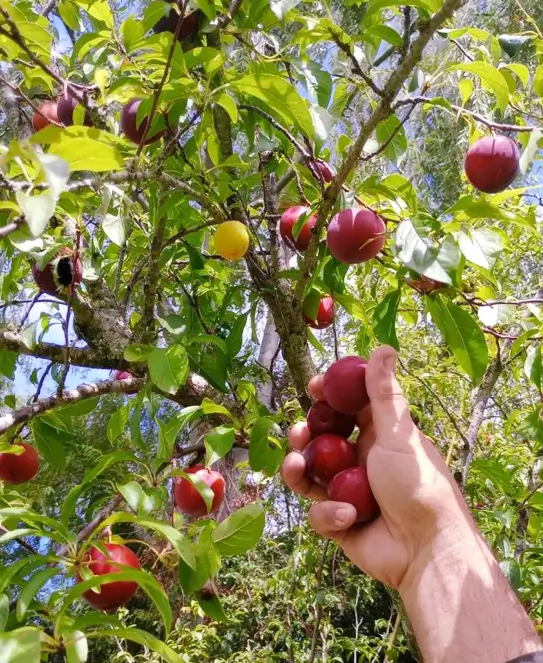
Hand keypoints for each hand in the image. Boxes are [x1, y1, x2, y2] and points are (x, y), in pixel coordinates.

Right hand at [281, 346, 472, 589]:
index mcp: (378, 437)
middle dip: (306, 435)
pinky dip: (330, 514)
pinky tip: (348, 516)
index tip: (315, 386)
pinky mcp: (341, 523)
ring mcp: (348, 492)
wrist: (426, 551)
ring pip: (311, 476)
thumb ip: (383, 394)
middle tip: (299, 432)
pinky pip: (320, 512)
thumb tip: (384, 346)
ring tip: (296, 465)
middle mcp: (361, 461)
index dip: (329, 396)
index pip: (347, 408)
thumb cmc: (419, 486)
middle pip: (321, 441)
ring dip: (300, 470)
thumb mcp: (399, 434)